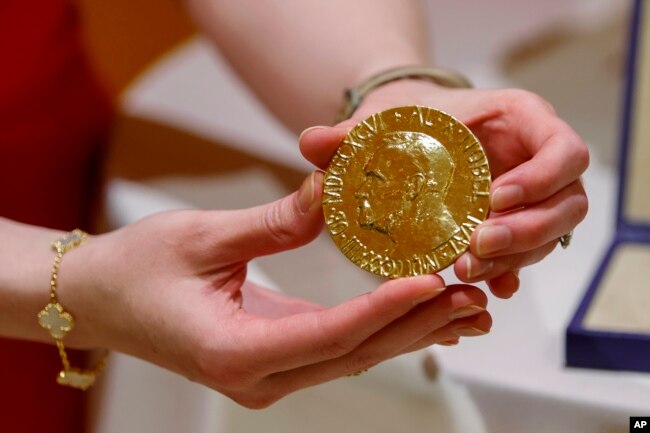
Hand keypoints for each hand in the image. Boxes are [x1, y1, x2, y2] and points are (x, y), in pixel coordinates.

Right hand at [60, 171, 490, 407]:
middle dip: (415, 324)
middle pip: (353, 353)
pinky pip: (338, 347)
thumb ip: (275, 220)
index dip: (384, 308)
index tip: (431, 281)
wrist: (99, 299)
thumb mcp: (203, 237)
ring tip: (464, 305)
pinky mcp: (273, 358)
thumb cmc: (134, 271)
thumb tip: (334, 189)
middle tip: (471, 294)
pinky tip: (416, 312)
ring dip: (408, 330)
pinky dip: (380, 328)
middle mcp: (257, 377)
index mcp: (233, 352)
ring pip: (353, 355)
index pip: (328, 334)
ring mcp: (268, 374)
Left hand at [299, 79, 588, 297]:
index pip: (564, 150)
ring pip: (550, 235)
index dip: (543, 178)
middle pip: (567, 202)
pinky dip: (507, 271)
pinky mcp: (515, 225)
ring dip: (514, 257)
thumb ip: (350, 134)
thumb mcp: (384, 121)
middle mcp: (536, 160)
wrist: (417, 135)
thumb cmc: (410, 121)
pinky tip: (484, 286)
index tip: (494, 199)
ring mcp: (532, 196)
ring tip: (466, 270)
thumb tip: (309, 143)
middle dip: (527, 230)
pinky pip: (527, 254)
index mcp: (521, 121)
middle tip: (475, 246)